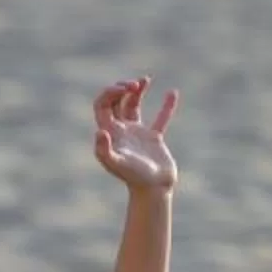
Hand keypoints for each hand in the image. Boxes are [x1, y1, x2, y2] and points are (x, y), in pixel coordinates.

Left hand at [94, 74, 178, 192]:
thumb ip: (104, 149)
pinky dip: (167, 106)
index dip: (111, 92)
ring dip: (137, 92)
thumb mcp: (117, 163)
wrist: (154, 190)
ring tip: (145, 80)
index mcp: (110, 133)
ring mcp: (137, 134)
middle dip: (122, 89)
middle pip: (115, 102)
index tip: (126, 88)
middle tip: (135, 85)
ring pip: (133, 106)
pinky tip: (172, 92)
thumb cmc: (134, 178)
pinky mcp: (153, 139)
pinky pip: (160, 118)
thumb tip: (99, 132)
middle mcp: (121, 132)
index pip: (103, 105)